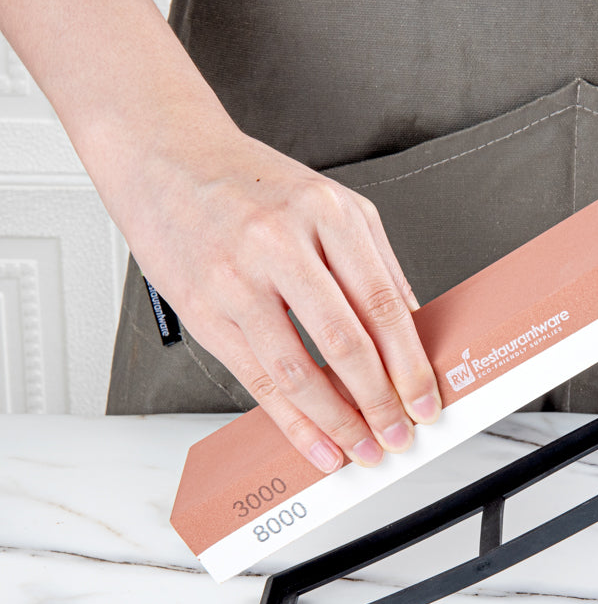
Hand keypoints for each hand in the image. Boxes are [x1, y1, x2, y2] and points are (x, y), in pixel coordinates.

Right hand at [116, 127, 441, 473]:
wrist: (166, 156)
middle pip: (346, 342)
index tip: (425, 400)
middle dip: (380, 402)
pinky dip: (291, 420)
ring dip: (337, 421)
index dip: (409, 364)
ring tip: (361, 447)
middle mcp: (282, 244)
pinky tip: (315, 441)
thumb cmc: (250, 184)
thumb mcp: (331, 204)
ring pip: (298, 370)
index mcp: (328, 214)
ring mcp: (237, 278)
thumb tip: (412, 330)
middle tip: (399, 434)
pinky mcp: (203, 310)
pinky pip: (256, 378)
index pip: (382, 304)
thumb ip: (375, 264)